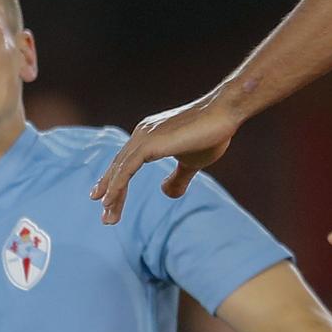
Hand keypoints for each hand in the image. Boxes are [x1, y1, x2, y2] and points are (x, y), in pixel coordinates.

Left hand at [91, 92, 239, 224]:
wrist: (224, 113)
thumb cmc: (211, 134)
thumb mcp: (192, 162)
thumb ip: (178, 177)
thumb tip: (165, 193)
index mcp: (148, 137)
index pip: (126, 164)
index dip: (116, 184)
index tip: (108, 204)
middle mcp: (141, 134)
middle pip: (119, 168)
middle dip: (110, 193)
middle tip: (107, 218)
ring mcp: (144, 137)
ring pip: (120, 170)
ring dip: (112, 195)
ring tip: (108, 218)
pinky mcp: (149, 143)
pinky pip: (126, 168)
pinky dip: (116, 185)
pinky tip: (109, 201)